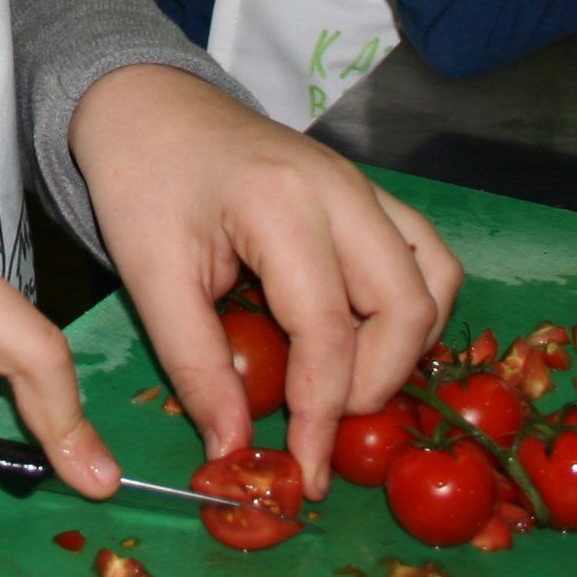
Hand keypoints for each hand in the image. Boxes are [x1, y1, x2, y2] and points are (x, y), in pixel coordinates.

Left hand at [69, 64, 463, 498]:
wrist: (147, 104)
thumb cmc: (141, 182)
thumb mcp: (149, 276)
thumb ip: (196, 366)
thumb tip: (232, 451)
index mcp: (278, 204)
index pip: (326, 329)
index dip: (322, 413)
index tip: (306, 472)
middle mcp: (339, 190)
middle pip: (404, 307)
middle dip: (374, 385)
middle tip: (323, 424)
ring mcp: (363, 185)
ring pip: (435, 279)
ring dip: (406, 346)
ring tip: (348, 383)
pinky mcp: (369, 191)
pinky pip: (427, 254)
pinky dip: (415, 307)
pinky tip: (368, 337)